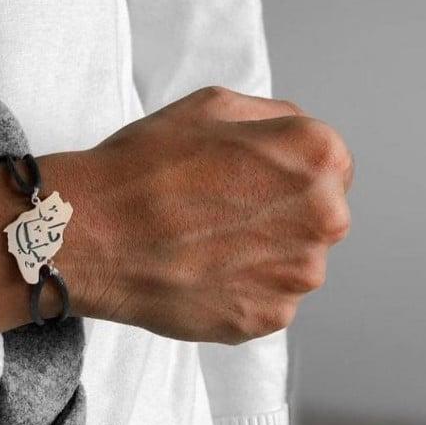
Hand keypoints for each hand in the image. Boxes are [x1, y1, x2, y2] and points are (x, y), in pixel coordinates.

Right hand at [0, 85, 352, 337]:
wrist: (94, 233)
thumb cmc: (144, 167)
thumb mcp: (212, 105)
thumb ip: (274, 118)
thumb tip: (297, 139)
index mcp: (318, 157)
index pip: (331, 166)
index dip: (286, 170)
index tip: (249, 178)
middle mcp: (323, 218)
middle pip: (318, 216)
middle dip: (279, 213)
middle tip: (219, 211)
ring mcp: (297, 276)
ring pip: (293, 262)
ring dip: (261, 254)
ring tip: (204, 242)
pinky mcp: (268, 319)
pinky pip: (265, 299)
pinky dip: (239, 289)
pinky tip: (200, 270)